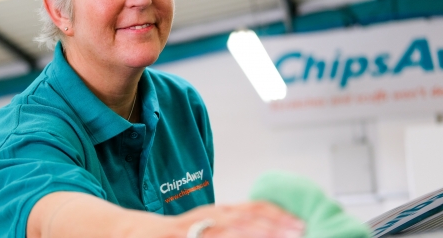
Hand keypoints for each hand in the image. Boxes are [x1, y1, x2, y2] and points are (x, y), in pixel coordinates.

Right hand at [172, 201, 304, 237]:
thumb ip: (236, 225)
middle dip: (275, 225)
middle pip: (247, 218)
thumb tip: (267, 230)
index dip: (278, 214)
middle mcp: (211, 216)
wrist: (143, 233)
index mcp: (220, 211)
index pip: (254, 207)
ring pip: (231, 230)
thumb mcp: (211, 223)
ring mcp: (196, 228)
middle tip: (298, 231)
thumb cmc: (181, 232)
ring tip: (279, 237)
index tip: (300, 222)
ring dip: (256, 233)